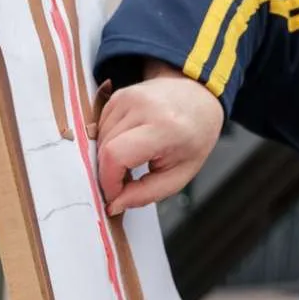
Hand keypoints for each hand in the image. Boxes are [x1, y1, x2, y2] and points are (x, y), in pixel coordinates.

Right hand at [93, 61, 222, 213]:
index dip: (109, 181)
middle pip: (105, 149)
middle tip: (128, 181)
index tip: (115, 194)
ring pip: (100, 139)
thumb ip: (146, 194)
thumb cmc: (194, 136)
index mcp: (164, 128)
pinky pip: (101, 126)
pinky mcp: (118, 95)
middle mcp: (143, 107)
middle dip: (110, 173)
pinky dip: (109, 142)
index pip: (116, 155)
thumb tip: (114, 204)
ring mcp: (128, 97)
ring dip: (110, 158)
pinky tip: (129, 143)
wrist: (198, 98)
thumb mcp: (180, 174)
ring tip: (133, 161)